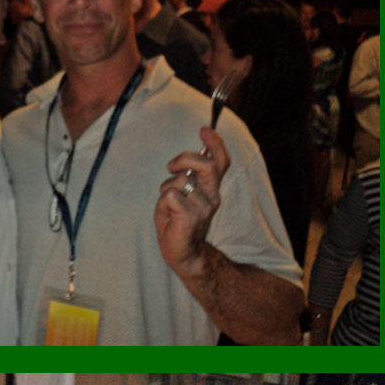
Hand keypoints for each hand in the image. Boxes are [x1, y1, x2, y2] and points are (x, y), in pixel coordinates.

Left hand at [154, 148, 217, 281]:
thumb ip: (187, 177)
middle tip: (172, 164)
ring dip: (167, 189)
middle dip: (186, 158)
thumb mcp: (184, 194)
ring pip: (179, 181)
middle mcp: (212, 197)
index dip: (215, 144)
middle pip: (207, 165)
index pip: (221, 162)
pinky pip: (170, 196)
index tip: (205, 130)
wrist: (183, 254)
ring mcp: (203, 208)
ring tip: (168, 205)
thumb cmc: (178, 221)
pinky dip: (162, 202)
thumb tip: (182, 162)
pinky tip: (167, 214)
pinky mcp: (190, 217)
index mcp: (211, 189)